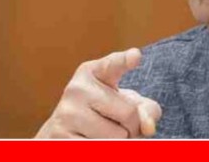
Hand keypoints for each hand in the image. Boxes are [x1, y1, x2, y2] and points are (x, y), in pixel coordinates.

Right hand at [35, 48, 161, 138]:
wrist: (62, 132)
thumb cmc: (103, 113)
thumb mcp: (126, 103)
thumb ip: (146, 109)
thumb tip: (148, 127)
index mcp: (94, 72)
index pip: (113, 65)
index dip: (125, 61)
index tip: (135, 56)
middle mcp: (77, 89)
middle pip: (129, 114)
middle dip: (133, 127)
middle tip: (119, 125)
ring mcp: (66, 114)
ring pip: (117, 137)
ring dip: (120, 142)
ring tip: (105, 134)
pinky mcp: (60, 139)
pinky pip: (100, 150)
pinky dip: (105, 151)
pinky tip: (91, 143)